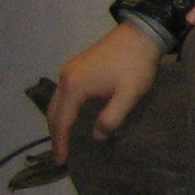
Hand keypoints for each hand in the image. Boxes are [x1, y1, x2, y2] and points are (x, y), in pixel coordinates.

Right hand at [47, 21, 162, 161]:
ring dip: (58, 121)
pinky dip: (63, 108)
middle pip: (53, 111)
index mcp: (75, 86)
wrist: (141, 33)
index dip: (61, 142)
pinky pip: (64, 92)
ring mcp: (69, 69)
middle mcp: (66, 77)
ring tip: (65, 139)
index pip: (62, 121)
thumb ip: (112, 118)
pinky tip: (73, 115)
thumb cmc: (136, 65)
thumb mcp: (128, 95)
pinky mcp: (77, 65)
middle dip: (55, 134)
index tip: (61, 161)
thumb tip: (97, 136)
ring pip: (56, 101)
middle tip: (60, 155)